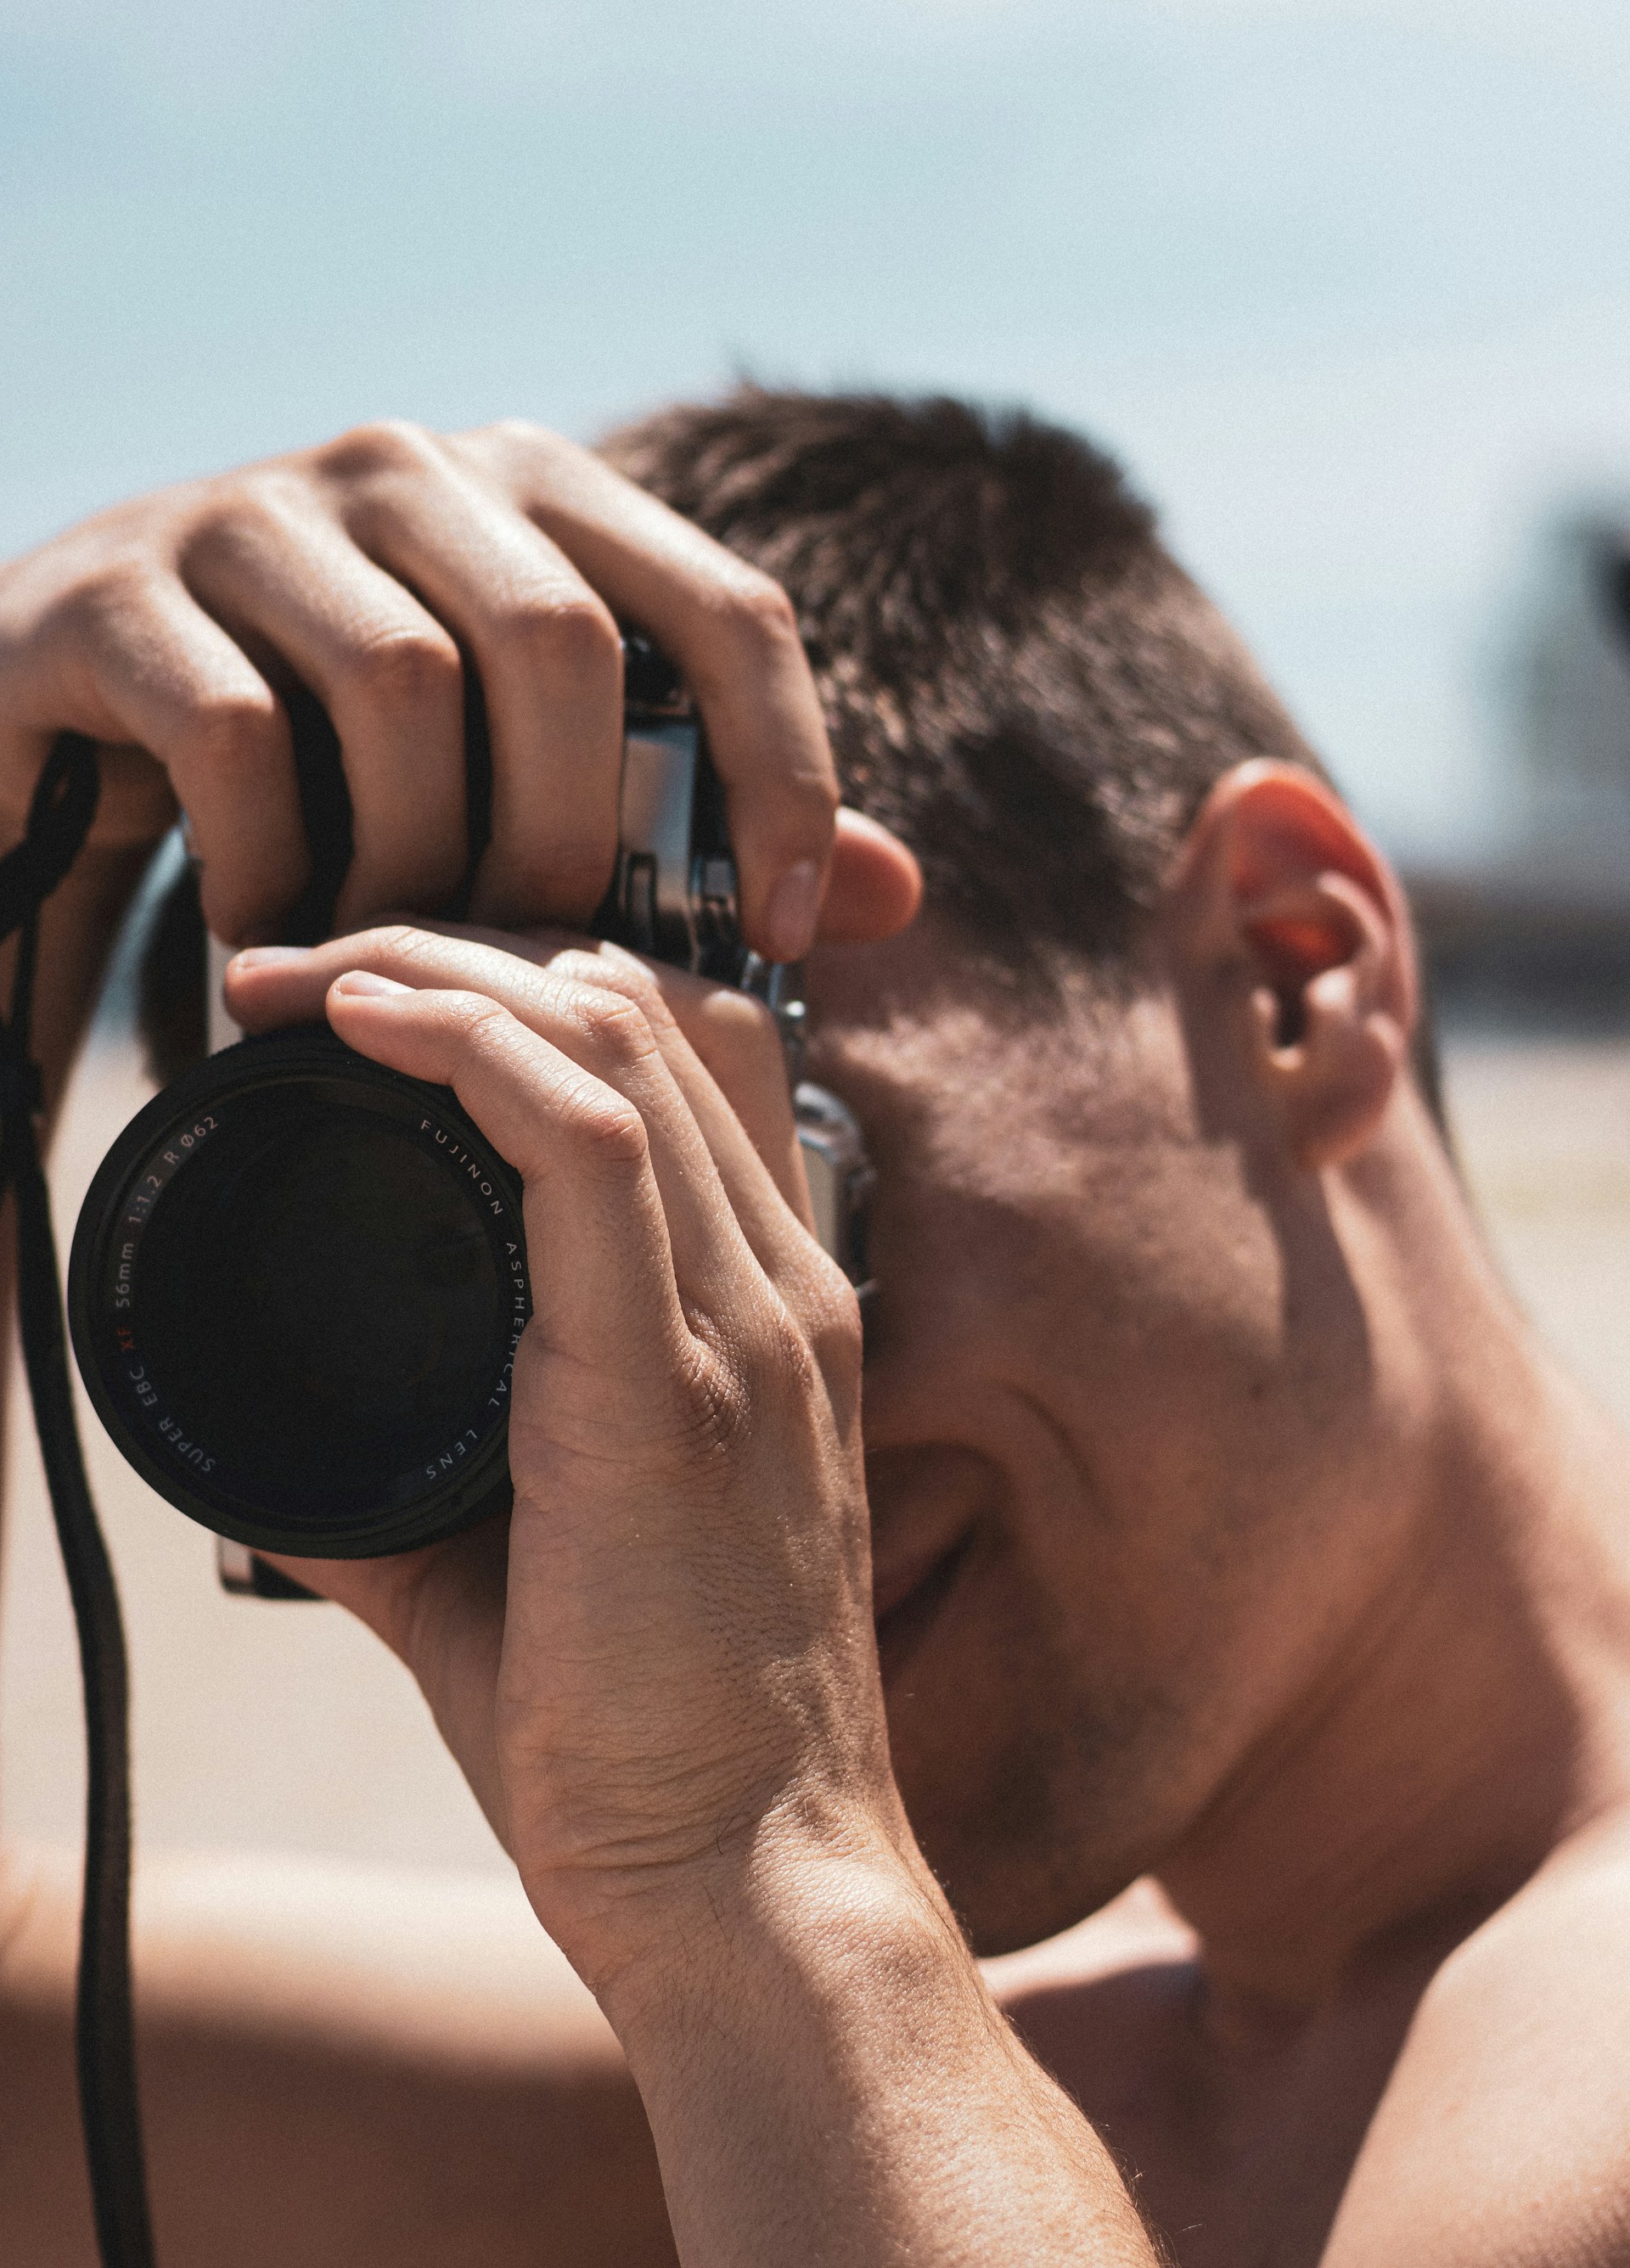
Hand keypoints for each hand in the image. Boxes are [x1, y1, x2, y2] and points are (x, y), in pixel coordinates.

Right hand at [0, 420, 841, 955]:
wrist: (57, 715)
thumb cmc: (329, 758)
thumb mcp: (519, 771)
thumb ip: (699, 815)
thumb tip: (894, 891)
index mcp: (536, 490)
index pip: (727, 606)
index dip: (785, 772)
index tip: (782, 927)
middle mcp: (405, 466)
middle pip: (565, 648)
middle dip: (569, 839)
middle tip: (534, 960)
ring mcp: (250, 509)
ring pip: (407, 688)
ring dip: (417, 865)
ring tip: (397, 956)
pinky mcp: (115, 593)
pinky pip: (242, 741)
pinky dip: (274, 874)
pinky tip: (272, 939)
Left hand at [228, 927, 916, 2015]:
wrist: (756, 1890)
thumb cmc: (657, 1747)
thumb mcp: (525, 1571)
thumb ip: (416, 1491)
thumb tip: (270, 1464)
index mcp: (764, 1320)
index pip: (676, 1065)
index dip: (530, 992)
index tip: (380, 1011)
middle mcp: (778, 1291)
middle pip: (638, 1012)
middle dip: (463, 951)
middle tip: (308, 970)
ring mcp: (745, 1327)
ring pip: (614, 1040)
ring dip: (444, 973)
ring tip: (307, 976)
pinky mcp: (674, 1384)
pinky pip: (587, 1141)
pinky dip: (469, 1049)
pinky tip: (366, 1023)